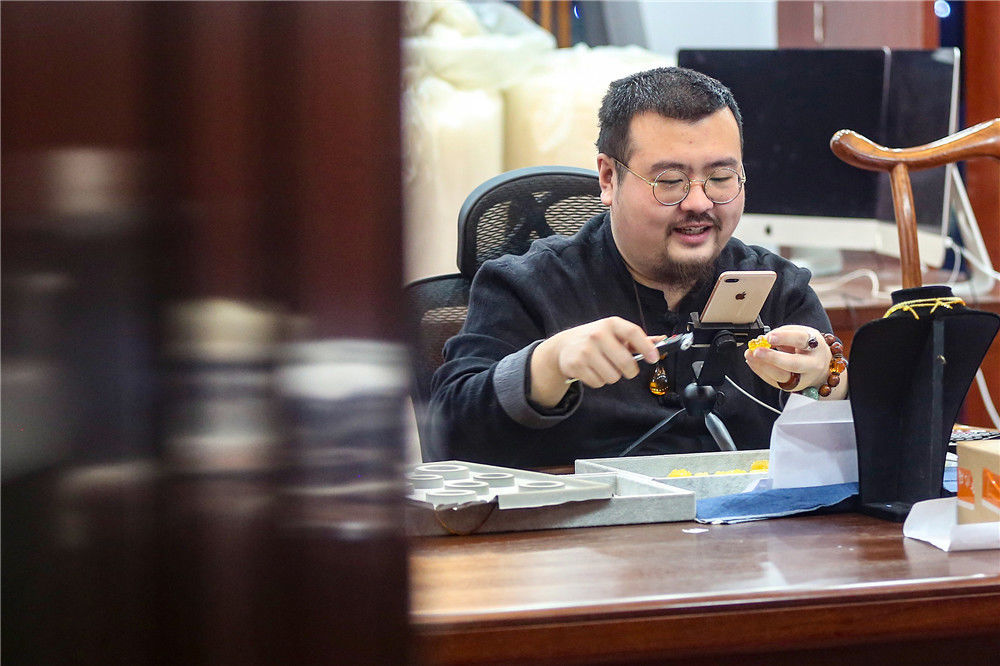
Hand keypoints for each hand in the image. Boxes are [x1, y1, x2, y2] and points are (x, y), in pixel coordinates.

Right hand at [529, 316, 660, 407]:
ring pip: (613, 376)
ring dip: (612, 376)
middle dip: (630, 371)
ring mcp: (585, 350)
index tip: (654, 358)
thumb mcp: (614, 333)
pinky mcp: (576, 365)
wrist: (563, 346)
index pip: (633, 333)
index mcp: (610, 324)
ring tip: (603, 367)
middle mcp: (597, 335)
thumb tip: (663, 340)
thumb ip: (637, 339)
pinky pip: (599, 383)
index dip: (646, 347)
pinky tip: (592, 371)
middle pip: (626, 363)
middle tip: (625, 369)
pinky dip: (598, 381)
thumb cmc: (595, 340)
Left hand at [744, 324, 840, 394]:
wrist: (820, 365)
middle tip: (757, 351)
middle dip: (773, 357)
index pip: (801, 340)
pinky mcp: (792, 387)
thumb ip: (783, 334)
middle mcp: (812, 364)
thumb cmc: (807, 346)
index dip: (784, 337)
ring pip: (782, 376)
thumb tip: (764, 340)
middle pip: (794, 364)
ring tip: (749, 355)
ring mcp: (803, 378)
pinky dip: (760, 371)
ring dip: (763, 366)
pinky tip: (752, 361)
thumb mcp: (800, 333)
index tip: (769, 337)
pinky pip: (774, 381)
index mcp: (815, 346)